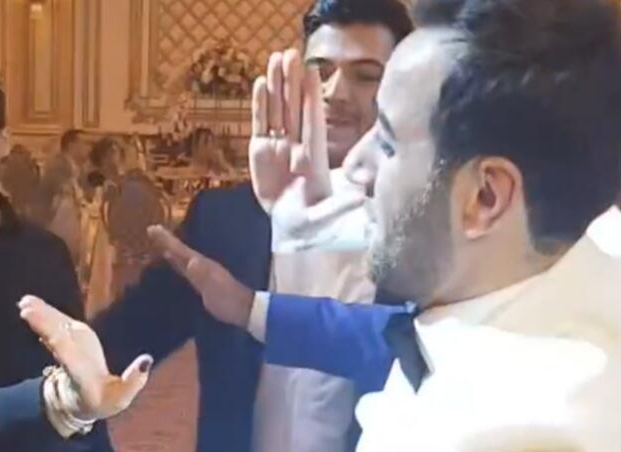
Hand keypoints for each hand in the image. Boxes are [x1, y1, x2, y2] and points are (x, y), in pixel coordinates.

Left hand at [19, 297, 151, 420]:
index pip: (72, 359)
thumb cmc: (105, 399)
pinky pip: (54, 326)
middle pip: (57, 339)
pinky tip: (32, 305)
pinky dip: (44, 315)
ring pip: (53, 330)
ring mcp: (68, 348)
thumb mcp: (121, 398)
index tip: (47, 336)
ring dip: (40, 315)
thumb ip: (134, 381)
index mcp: (82, 373)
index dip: (61, 346)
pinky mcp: (68, 340)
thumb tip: (146, 360)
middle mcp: (71, 358)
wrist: (82, 401)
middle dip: (43, 324)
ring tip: (25, 302)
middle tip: (25, 309)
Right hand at [147, 226, 254, 328]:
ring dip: (171, 250)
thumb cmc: (228, 300)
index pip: (181, 250)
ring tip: (160, 244)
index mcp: (202, 264)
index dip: (167, 240)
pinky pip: (185, 268)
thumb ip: (202, 275)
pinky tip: (174, 262)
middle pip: (181, 250)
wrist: (244, 310)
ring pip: (183, 257)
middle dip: (167, 241)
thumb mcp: (213, 288)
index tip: (153, 228)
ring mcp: (203, 273)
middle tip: (152, 230)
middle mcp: (202, 265)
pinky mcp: (203, 282)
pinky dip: (177, 262)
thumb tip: (190, 261)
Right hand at [249, 49, 330, 213]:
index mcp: (313, 156)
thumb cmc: (310, 223)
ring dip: (275, 86)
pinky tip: (259, 84)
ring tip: (274, 59)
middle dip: (292, 83)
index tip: (312, 73)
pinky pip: (260, 124)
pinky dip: (259, 105)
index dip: (310, 98)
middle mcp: (296, 145)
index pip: (312, 122)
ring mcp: (278, 146)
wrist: (289, 227)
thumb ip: (339, 207)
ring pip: (277, 111)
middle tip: (290, 54)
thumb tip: (361, 198)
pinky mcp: (261, 151)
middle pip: (293, 109)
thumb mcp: (324, 218)